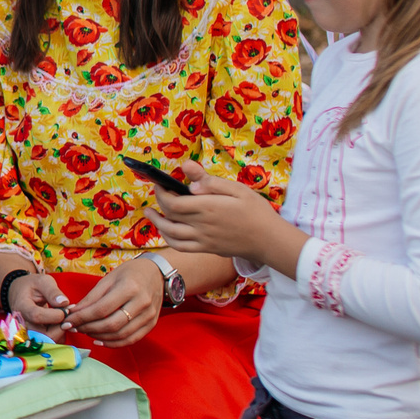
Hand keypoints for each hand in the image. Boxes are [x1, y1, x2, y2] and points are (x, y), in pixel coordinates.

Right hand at [3, 271, 69, 334]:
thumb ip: (53, 291)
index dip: (55, 315)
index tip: (67, 308)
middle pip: (43, 334)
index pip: (37, 316)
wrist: (19, 293)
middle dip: (61, 326)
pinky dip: (60, 334)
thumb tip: (65, 303)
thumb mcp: (42, 281)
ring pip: (49, 340)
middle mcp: (23, 323)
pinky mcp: (36, 336)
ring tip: (66, 317)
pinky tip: (62, 322)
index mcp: (22, 307)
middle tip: (69, 314)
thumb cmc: (31, 286)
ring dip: (62, 330)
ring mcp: (29, 331)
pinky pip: (51, 341)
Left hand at [62, 257, 165, 347]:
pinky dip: (113, 343)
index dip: (82, 318)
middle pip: (111, 324)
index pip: (101, 309)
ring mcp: (149, 315)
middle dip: (88, 328)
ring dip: (98, 336)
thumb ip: (91, 297)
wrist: (157, 273)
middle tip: (73, 327)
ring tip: (84, 332)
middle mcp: (141, 303)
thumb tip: (73, 312)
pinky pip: (131, 339)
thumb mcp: (108, 279)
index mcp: (129, 288)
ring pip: (120, 335)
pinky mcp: (152, 324)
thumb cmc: (129, 273)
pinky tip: (99, 340)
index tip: (67, 321)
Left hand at [147, 160, 307, 274]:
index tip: (160, 183)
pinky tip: (166, 231)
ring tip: (149, 213)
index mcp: (208, 208)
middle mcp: (201, 225)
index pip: (173, 202)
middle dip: (158, 202)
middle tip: (158, 192)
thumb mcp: (237, 189)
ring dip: (156, 222)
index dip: (161, 192)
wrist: (270, 240)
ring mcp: (203, 240)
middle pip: (169, 215)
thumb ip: (210, 180)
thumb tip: (187, 169)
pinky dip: (168, 238)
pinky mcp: (207, 249)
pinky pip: (180, 247)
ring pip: (170, 233)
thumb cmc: (256, 211)